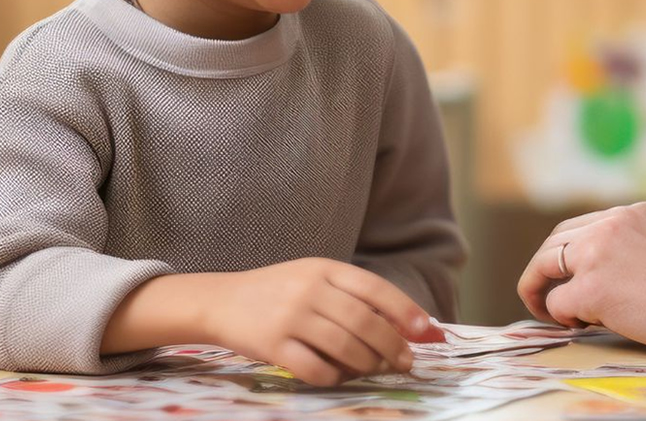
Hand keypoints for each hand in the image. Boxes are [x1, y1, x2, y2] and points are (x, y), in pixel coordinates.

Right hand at [197, 258, 443, 385]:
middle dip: (392, 345)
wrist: (221, 301)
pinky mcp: (272, 345)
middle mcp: (308, 289)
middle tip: (405, 362)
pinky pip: (315, 368)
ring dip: (368, 364)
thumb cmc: (277, 291)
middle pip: (364, 321)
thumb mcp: (312, 277)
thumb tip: (404, 323)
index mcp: (323, 268)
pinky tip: (340, 376)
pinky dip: (334, 377)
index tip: (425, 331)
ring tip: (377, 369)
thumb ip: (351, 295)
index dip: (404, 310)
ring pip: (344, 347)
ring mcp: (289, 317)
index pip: (374, 288)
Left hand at [515, 202, 645, 356]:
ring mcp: (597, 253)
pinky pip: (557, 302)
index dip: (562, 255)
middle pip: (552, 243)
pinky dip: (562, 317)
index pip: (576, 228)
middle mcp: (609, 224)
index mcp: (629, 213)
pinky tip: (580, 324)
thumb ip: (626, 247)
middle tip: (542, 298)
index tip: (561, 277)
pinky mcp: (592, 286)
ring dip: (543, 293)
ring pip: (544, 267)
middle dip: (540, 272)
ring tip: (553, 315)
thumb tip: (584, 274)